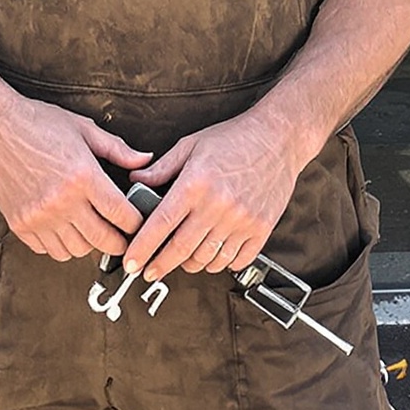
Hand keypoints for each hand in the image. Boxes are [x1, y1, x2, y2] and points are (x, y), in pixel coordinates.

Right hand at [0, 91, 151, 262]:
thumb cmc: (39, 123)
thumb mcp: (83, 128)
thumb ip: (117, 149)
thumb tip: (146, 160)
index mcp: (83, 176)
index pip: (121, 215)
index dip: (136, 224)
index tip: (139, 223)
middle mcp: (62, 201)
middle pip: (103, 241)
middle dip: (119, 242)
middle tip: (122, 236)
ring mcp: (39, 217)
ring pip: (77, 251)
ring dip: (89, 244)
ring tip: (91, 228)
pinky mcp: (21, 226)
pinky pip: (50, 250)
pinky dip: (62, 244)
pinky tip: (65, 227)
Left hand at [124, 108, 302, 280]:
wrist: (278, 138)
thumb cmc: (234, 138)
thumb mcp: (191, 145)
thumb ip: (162, 168)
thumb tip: (136, 182)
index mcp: (195, 183)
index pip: (161, 224)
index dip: (142, 248)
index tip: (131, 262)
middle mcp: (217, 205)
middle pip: (181, 249)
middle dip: (160, 265)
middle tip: (149, 272)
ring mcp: (241, 221)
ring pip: (207, 260)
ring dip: (191, 265)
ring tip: (183, 258)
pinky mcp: (260, 230)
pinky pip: (236, 261)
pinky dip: (221, 263)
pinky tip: (214, 254)